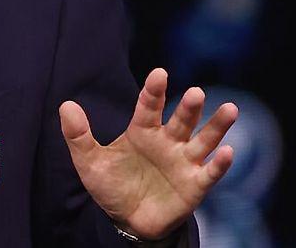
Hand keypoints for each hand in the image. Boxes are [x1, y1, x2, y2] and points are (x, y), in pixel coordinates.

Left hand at [58, 68, 237, 240]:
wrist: (127, 221)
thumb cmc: (111, 186)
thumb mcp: (89, 162)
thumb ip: (78, 135)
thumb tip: (65, 105)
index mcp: (143, 131)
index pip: (149, 106)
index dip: (154, 91)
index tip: (159, 74)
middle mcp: (168, 141)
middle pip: (181, 120)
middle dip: (189, 107)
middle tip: (196, 92)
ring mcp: (184, 162)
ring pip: (204, 140)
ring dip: (217, 126)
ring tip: (230, 109)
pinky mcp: (195, 185)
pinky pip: (210, 172)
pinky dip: (220, 164)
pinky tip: (228, 151)